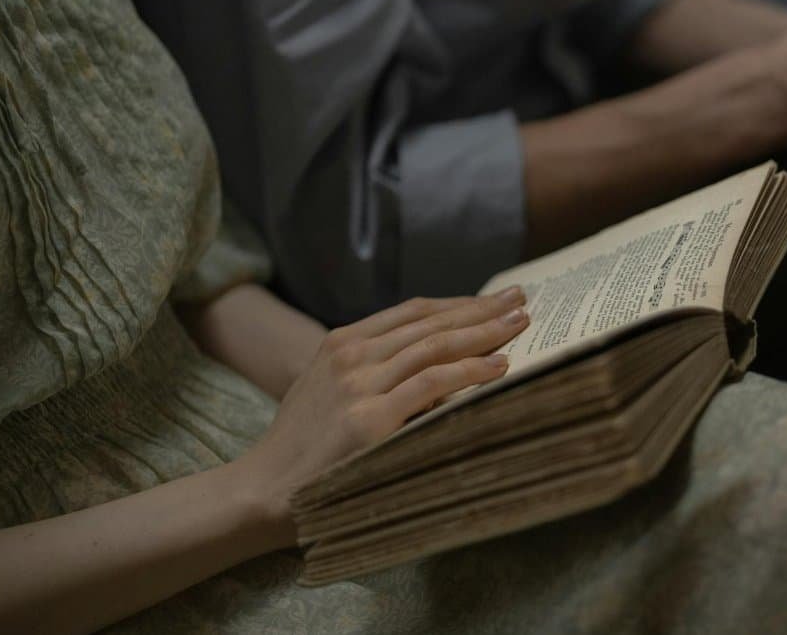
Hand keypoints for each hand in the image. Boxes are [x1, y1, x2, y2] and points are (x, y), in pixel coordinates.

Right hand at [238, 288, 529, 539]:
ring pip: (436, 346)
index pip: (414, 312)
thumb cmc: (304, 448)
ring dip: (484, 333)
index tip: (493, 299)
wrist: (266, 489)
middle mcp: (351, 355)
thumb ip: (374, 371)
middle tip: (520, 299)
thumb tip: (435, 364)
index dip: (458, 303)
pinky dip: (470, 371)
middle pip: (431, 322)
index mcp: (341, 342)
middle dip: (481, 309)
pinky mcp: (369, 418)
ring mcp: (359, 384)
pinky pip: (433, 384)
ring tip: (520, 326)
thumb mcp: (331, 391)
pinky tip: (499, 366)